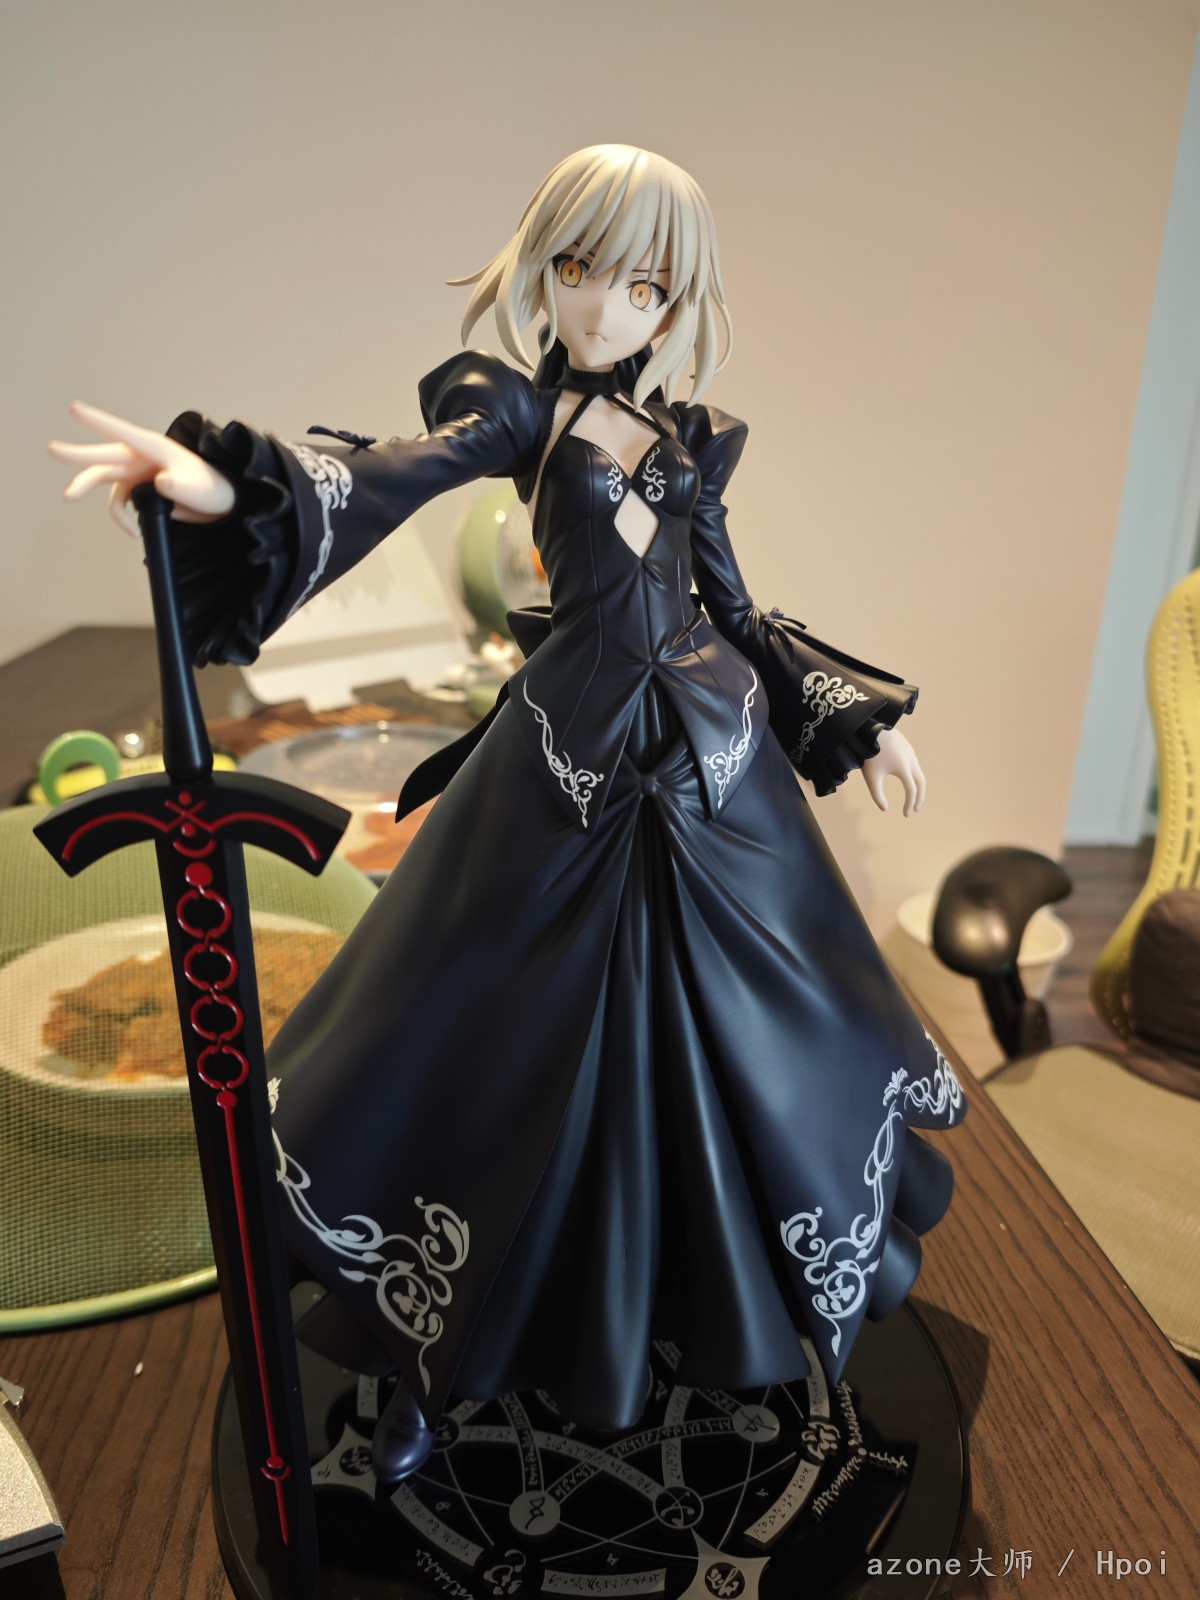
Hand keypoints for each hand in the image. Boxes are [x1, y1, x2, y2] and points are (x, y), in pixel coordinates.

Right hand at [49, 401, 234, 537]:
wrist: (221, 504)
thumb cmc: (212, 489)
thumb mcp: (199, 489)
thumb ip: (180, 486)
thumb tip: (161, 481)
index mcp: (155, 448)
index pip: (123, 433)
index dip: (98, 421)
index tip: (75, 409)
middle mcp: (141, 458)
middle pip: (103, 456)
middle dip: (78, 455)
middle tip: (53, 449)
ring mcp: (137, 474)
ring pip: (105, 480)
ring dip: (93, 493)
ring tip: (75, 499)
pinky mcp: (137, 490)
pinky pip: (120, 502)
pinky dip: (123, 518)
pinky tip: (136, 531)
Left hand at [861, 727, 924, 816]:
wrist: (869, 730)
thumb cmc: (869, 755)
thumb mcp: (871, 777)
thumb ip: (877, 795)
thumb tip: (884, 809)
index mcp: (904, 769)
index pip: (911, 791)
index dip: (909, 804)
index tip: (906, 814)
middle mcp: (910, 760)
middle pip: (921, 782)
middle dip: (920, 797)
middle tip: (916, 809)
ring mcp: (910, 752)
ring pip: (918, 772)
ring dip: (917, 785)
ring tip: (911, 795)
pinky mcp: (906, 746)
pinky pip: (913, 763)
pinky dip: (913, 774)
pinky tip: (906, 778)